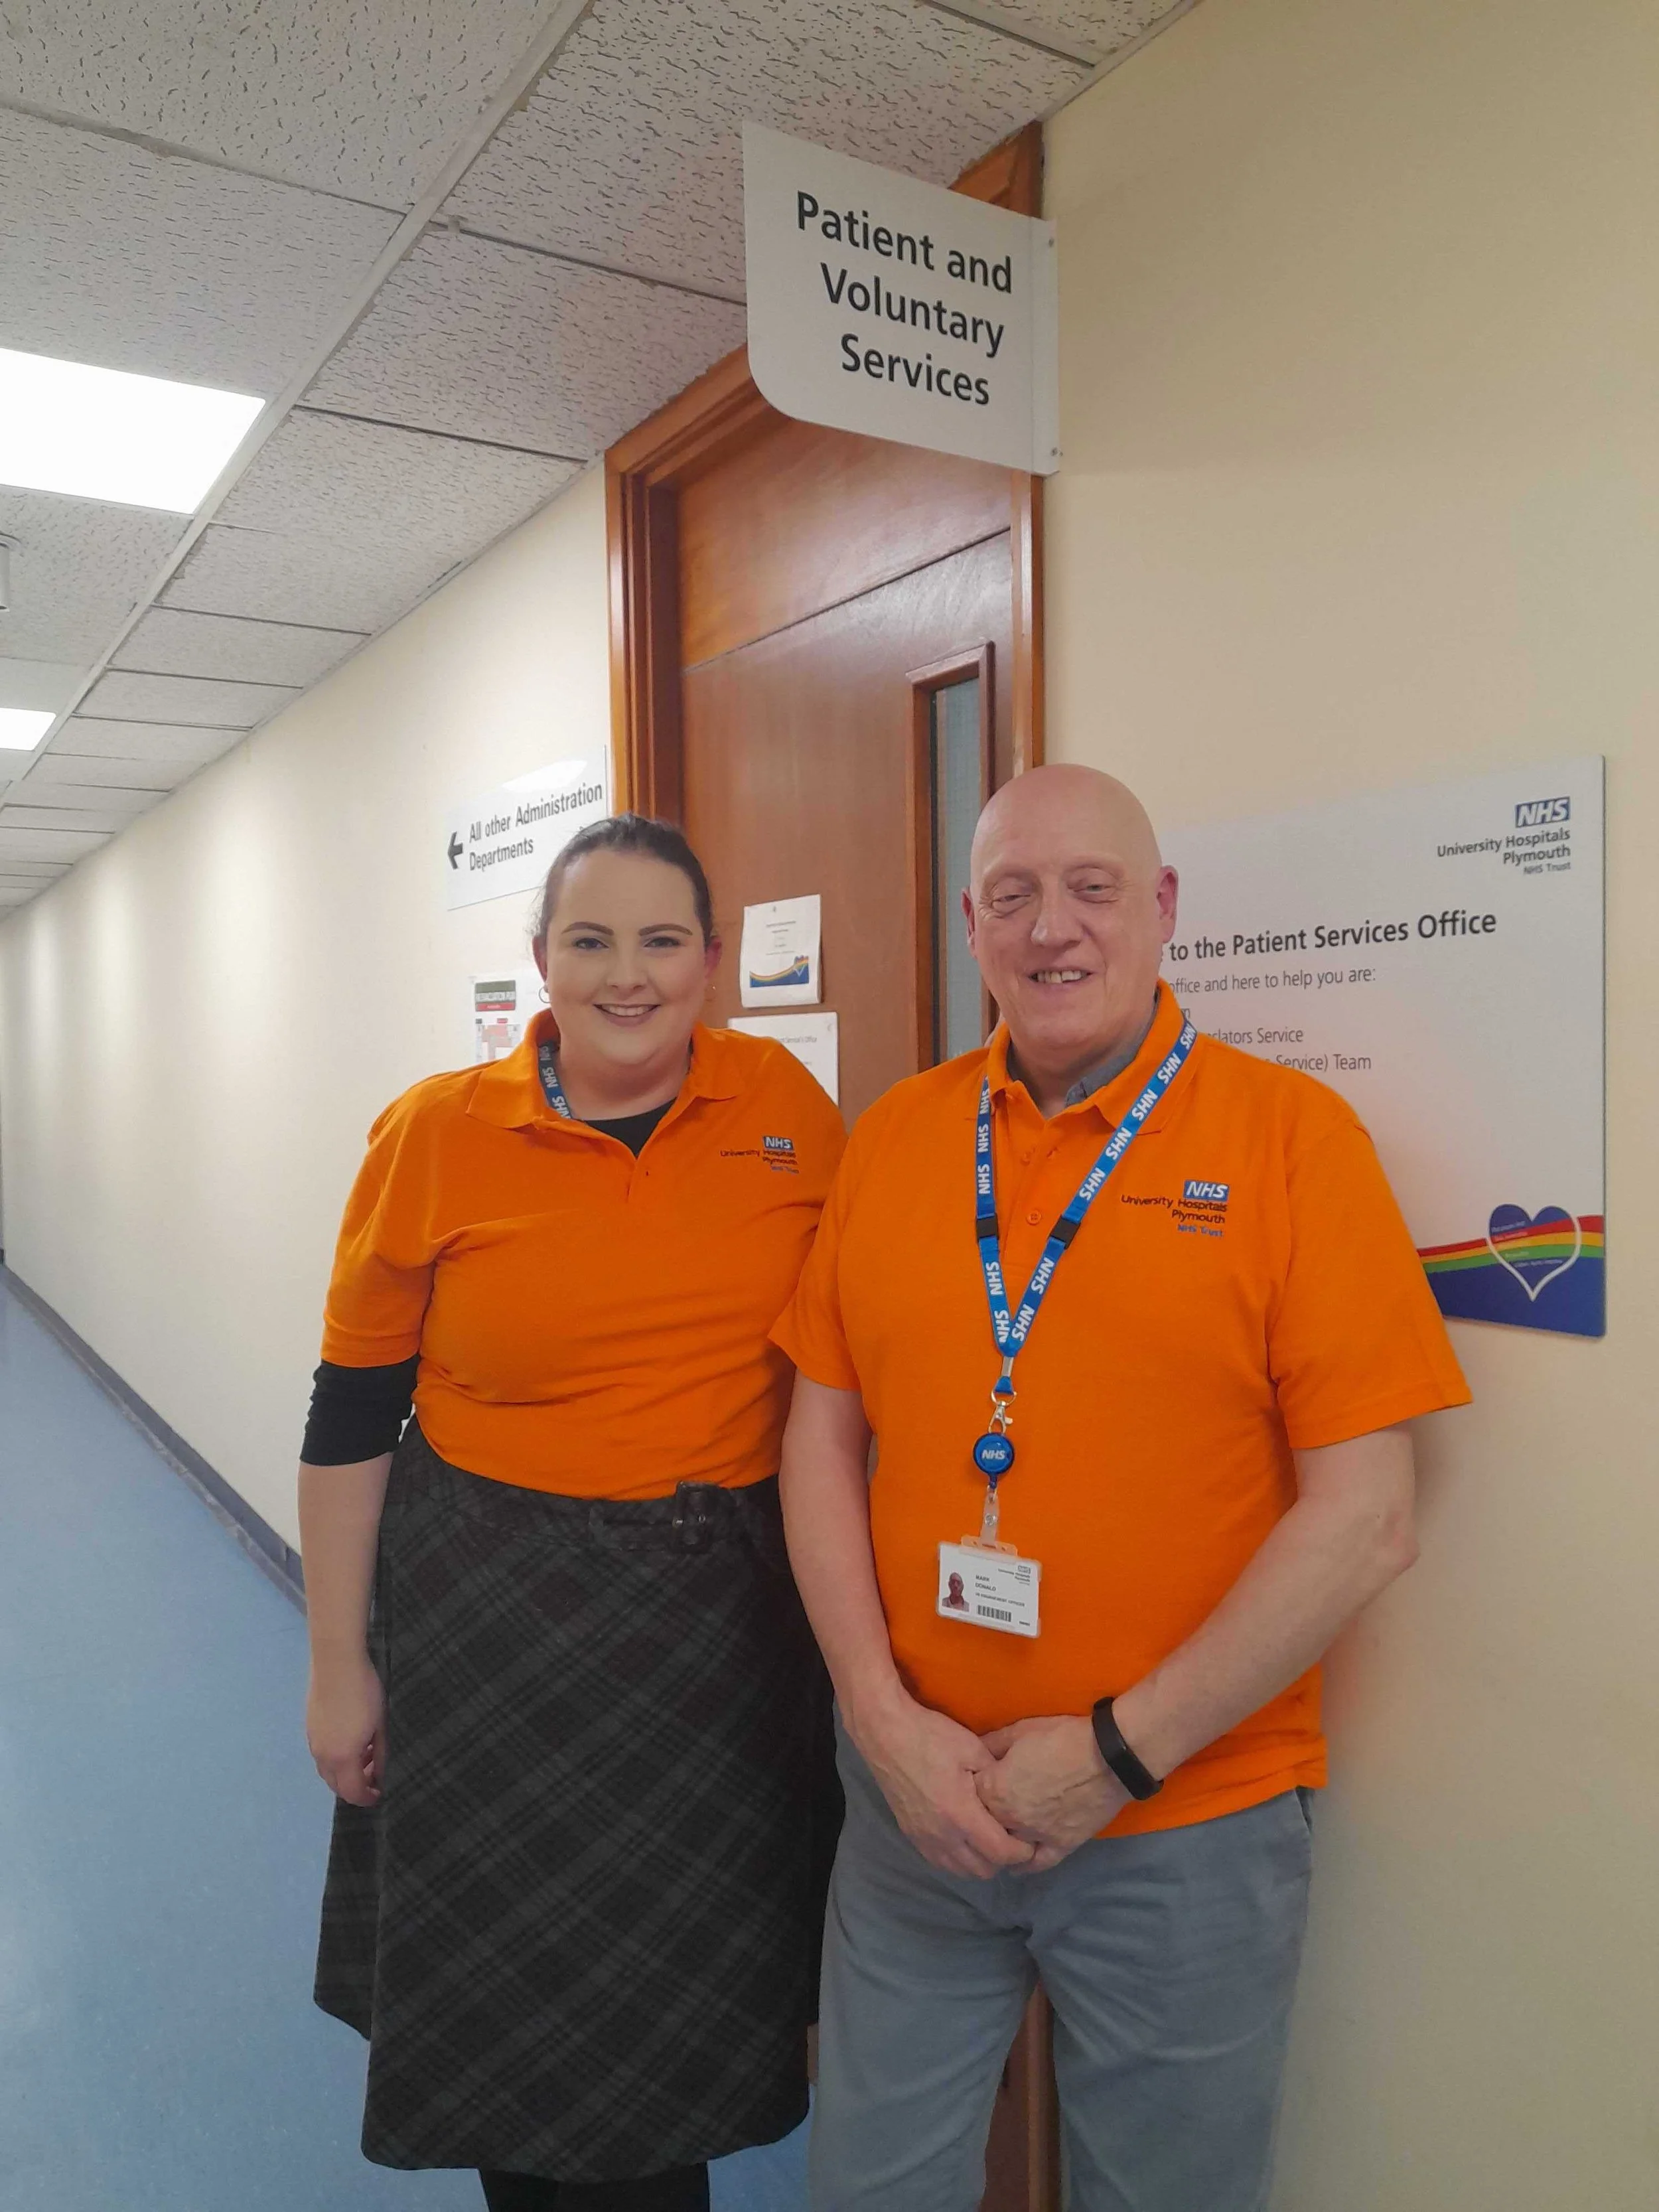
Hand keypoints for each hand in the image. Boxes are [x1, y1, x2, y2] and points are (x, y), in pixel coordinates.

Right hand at [307, 1652, 384, 1805]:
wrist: (336, 1663)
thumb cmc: (364, 1692)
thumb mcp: (380, 1725)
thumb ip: (379, 1754)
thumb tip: (378, 1774)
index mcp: (343, 1758)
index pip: (352, 1792)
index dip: (366, 1798)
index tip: (379, 1794)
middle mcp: (323, 1755)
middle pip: (336, 1786)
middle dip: (355, 1787)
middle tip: (374, 1776)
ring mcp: (313, 1742)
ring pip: (327, 1771)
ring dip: (345, 1773)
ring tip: (366, 1756)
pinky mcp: (310, 1729)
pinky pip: (322, 1756)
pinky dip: (336, 1759)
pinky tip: (352, 1743)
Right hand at [849, 1690, 1036, 1878]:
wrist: (885, 1733)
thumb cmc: (930, 1736)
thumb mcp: (973, 1749)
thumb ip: (997, 1778)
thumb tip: (1014, 1796)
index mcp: (960, 1815)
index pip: (1000, 1853)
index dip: (1021, 1851)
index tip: (1030, 1839)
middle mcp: (941, 1835)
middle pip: (982, 1870)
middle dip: (1002, 1859)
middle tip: (1011, 1837)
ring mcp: (923, 1838)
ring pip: (960, 1871)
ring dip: (979, 1861)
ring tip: (988, 1838)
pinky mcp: (910, 1834)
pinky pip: (940, 1861)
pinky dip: (957, 1859)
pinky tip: (963, 1838)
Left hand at [976, 1716, 1128, 1871]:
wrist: (1107, 1756)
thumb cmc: (1061, 1737)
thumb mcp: (1020, 1731)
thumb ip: (991, 1743)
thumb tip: (973, 1751)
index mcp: (995, 1789)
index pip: (969, 1794)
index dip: (973, 1785)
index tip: (978, 1779)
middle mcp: (1010, 1818)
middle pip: (985, 1822)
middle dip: (983, 1813)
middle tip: (990, 1802)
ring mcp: (1035, 1836)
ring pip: (1007, 1846)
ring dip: (1002, 1838)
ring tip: (1000, 1831)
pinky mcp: (1060, 1846)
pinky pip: (1037, 1863)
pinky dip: (1024, 1865)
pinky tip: (1016, 1864)